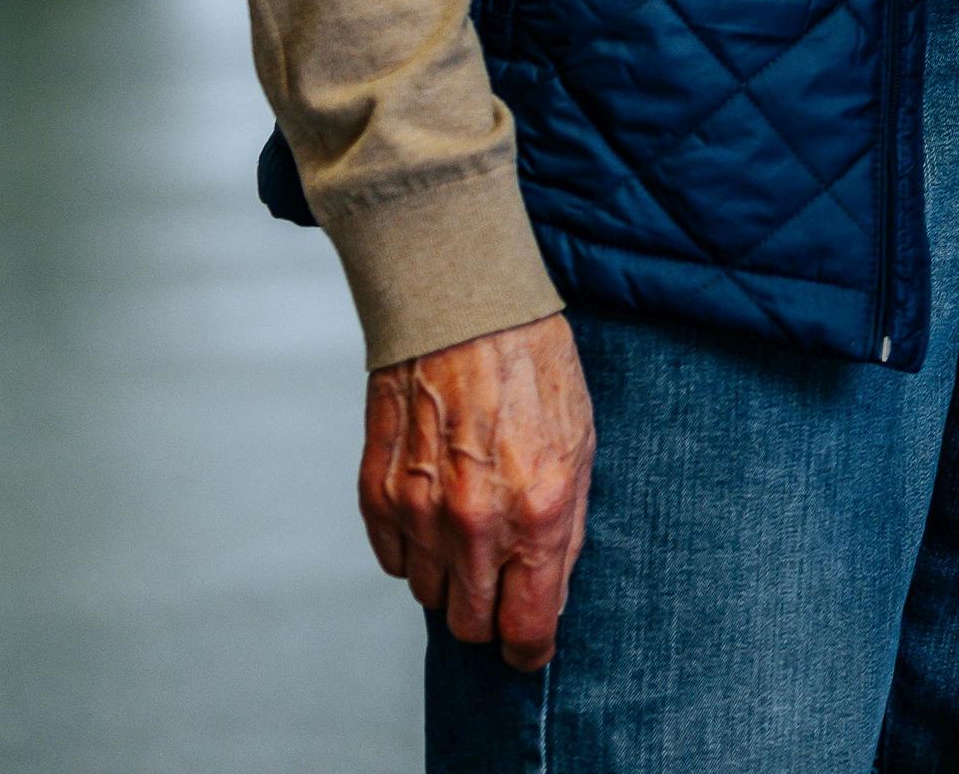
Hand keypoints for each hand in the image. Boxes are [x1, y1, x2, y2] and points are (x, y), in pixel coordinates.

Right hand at [360, 313, 592, 671]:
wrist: (464, 308)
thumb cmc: (533, 369)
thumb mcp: (582, 446)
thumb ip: (566, 530)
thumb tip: (550, 595)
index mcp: (539, 512)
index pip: (525, 628)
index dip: (530, 650)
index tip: (531, 649)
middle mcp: (475, 523)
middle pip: (469, 625)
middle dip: (489, 616)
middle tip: (502, 585)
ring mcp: (419, 511)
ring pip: (428, 596)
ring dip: (450, 578)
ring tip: (471, 529)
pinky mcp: (376, 494)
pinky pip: (393, 560)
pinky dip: (414, 549)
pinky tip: (436, 509)